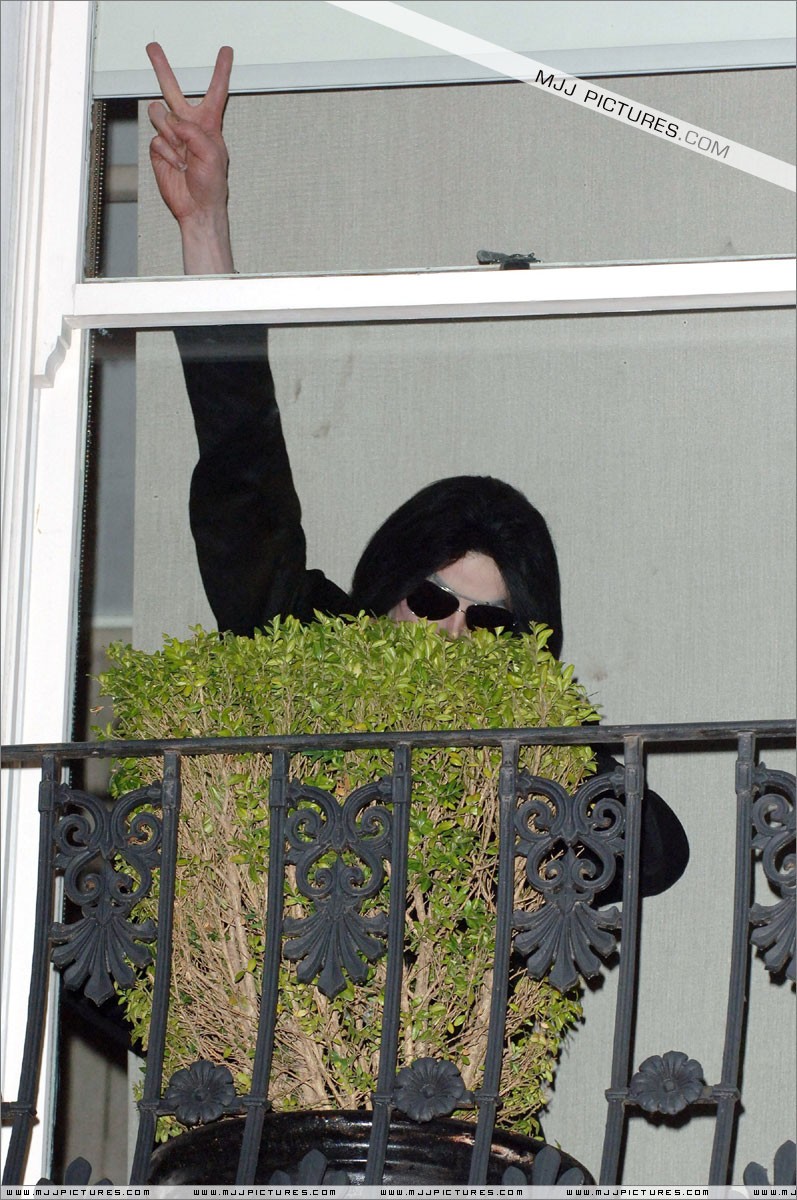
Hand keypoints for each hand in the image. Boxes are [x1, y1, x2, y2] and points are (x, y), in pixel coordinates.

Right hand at [146, 42, 234, 271]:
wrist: (197, 207)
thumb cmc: (211, 184)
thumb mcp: (212, 154)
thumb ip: (194, 132)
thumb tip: (172, 120)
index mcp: (209, 124)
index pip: (215, 92)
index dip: (221, 71)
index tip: (226, 52)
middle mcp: (189, 126)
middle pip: (173, 90)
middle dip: (162, 68)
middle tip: (152, 49)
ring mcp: (172, 136)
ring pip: (159, 114)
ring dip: (170, 133)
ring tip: (182, 153)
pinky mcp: (158, 148)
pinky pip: (156, 140)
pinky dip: (167, 154)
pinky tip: (176, 165)